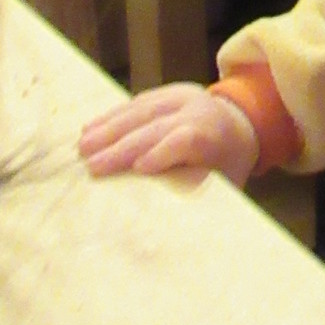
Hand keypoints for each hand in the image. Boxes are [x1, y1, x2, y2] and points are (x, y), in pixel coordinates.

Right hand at [78, 84, 258, 187]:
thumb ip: (200, 196)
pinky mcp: (167, 92)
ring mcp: (181, 96)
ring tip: (82, 146)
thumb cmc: (228, 165)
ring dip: (109, 129)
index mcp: (215, 135)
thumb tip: (175, 232)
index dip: (164, 151)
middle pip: (155, 126)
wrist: (241, 123)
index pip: (188, 139)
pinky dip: (112, 117)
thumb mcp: (225, 183)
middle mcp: (198, 110)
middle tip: (91, 166)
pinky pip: (136, 102)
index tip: (139, 168)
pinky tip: (91, 128)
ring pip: (141, 110)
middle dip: (122, 146)